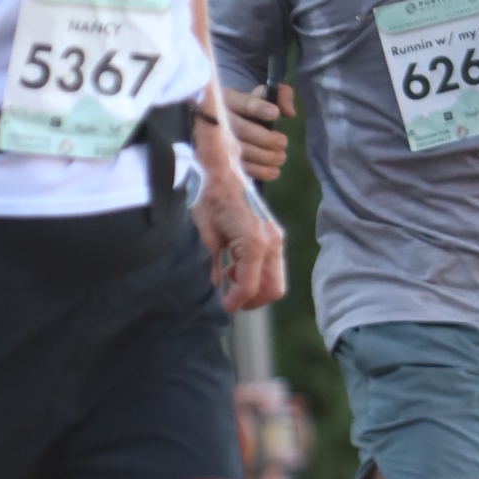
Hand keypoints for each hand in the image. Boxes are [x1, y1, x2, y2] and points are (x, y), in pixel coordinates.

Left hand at [195, 174, 284, 313]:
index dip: (235, 302)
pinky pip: (272, 267)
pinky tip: (234, 265)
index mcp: (254, 242)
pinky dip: (257, 274)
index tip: (222, 306)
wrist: (222, 171)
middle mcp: (271, 241)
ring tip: (228, 274)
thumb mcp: (203, 236)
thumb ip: (211, 267)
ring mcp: (276, 238)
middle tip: (227, 298)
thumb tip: (215, 290)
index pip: (250, 286)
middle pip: (273, 289)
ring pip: (275, 280)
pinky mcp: (274, 235)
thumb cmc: (209, 199)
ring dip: (254, 287)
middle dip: (251, 299)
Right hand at [219, 82, 293, 184]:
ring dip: (264, 157)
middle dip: (266, 139)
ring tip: (281, 157)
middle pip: (241, 130)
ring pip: (239, 151)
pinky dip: (258, 171)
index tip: (275, 113)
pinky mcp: (219, 161)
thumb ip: (281, 94)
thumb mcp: (264, 94)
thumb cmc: (248, 108)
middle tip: (283, 142)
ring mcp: (215, 142)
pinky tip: (274, 171)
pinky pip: (237, 168)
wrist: (221, 124)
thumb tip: (289, 113)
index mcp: (228, 98)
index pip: (241, 102)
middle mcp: (217, 119)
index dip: (257, 108)